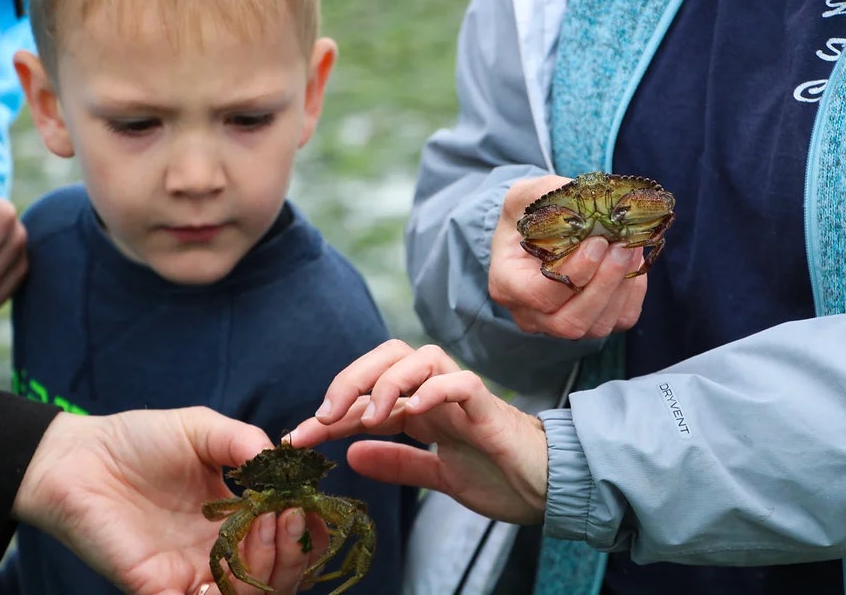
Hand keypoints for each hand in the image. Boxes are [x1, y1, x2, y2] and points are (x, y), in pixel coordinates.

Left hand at [14, 407, 326, 594]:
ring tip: (263, 526)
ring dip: (269, 569)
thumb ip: (246, 442)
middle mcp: (220, 552)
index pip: (288, 540)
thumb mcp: (204, 429)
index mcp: (237, 518)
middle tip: (287, 516)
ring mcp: (191, 573)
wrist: (80, 456)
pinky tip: (229, 566)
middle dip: (294, 552)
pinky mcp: (157, 587)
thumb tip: (285, 465)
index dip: (308, 532)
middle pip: (279, 577)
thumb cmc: (141, 440)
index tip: (311, 506)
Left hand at [289, 340, 547, 524]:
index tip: (297, 439)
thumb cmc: (498, 476)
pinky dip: (435, 389)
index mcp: (422, 408)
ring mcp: (462, 395)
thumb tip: (350, 455)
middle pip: (388, 356)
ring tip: (367, 416)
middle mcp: (437, 393)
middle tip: (324, 416)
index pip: (367, 397)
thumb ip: (398, 463)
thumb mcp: (436, 476)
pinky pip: (460, 383)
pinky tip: (414, 409)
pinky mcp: (488, 407)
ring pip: (421, 358)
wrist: (548, 490)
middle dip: (350, 378)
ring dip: (388, 381)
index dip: (330, 415)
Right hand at [489, 175, 646, 338]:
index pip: (540, 294)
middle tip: (621, 246)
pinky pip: (619, 320)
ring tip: (630, 248)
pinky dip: (632, 292)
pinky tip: (631, 262)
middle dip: (603, 284)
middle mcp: (530, 315)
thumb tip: (588, 195)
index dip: (574, 272)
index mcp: (506, 285)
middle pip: (570, 322)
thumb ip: (549, 192)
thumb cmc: (527, 217)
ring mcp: (558, 326)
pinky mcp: (590, 326)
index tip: (598, 241)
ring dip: (621, 287)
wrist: (535, 236)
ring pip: (597, 326)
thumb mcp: (525, 196)